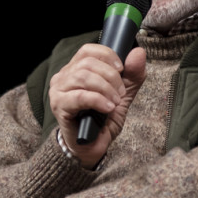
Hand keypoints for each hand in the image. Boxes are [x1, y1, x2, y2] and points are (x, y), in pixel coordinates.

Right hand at [48, 44, 145, 167]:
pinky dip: (98, 100)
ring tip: (115, 102)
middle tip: (120, 93)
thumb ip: (131, 75)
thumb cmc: (102, 121)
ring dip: (106, 88)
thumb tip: (138, 52)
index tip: (121, 70)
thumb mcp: (122, 95)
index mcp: (75, 70)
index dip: (107, 55)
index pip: (87, 50)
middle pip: (87, 63)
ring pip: (83, 76)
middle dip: (111, 76)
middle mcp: (63, 77)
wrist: (91, 148)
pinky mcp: (59, 106)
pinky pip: (79, 96)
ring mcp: (58, 91)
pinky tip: (108, 108)